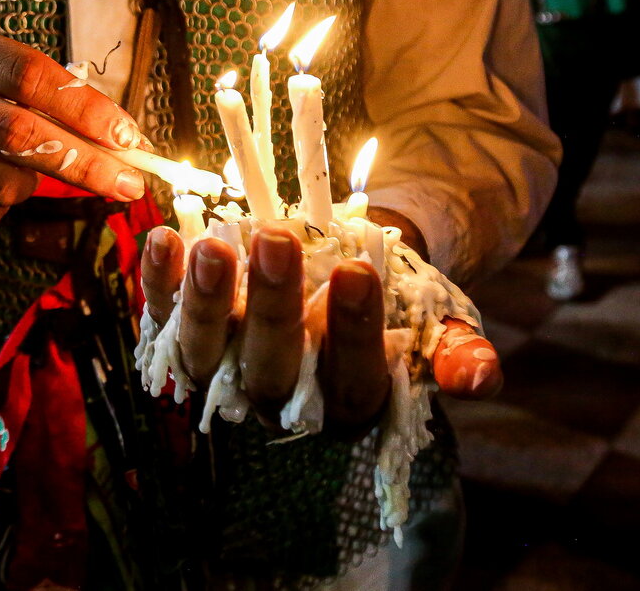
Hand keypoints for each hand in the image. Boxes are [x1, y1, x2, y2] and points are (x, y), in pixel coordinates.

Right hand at [0, 25, 148, 235]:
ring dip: (28, 188)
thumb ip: (58, 107)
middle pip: (16, 132)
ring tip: (19, 173)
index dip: (86, 109)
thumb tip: (129, 146)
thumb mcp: (6, 84)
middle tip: (128, 186)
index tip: (130, 140)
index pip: (29, 74)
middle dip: (82, 164)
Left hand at [141, 223, 502, 437]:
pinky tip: (163, 239)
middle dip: (272, 306)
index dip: (354, 330)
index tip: (361, 272)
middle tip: (276, 241)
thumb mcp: (434, 327)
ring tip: (209, 245)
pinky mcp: (184, 335)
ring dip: (204, 300)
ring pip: (205, 351)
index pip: (351, 377)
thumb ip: (454, 350)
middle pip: (270, 366)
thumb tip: (481, 375)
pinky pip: (162, 318)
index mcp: (346, 401)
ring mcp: (224, 367)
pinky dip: (158, 283)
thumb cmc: (392, 308)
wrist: (341, 284)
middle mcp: (278, 396)